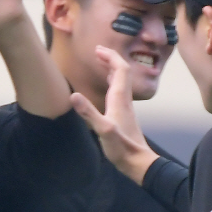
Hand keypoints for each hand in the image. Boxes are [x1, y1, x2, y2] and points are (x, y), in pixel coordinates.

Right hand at [69, 47, 156, 184]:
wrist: (137, 162)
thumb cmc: (121, 147)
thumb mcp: (102, 130)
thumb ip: (88, 113)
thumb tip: (73, 95)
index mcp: (119, 98)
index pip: (120, 69)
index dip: (110, 56)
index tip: (97, 49)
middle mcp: (124, 99)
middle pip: (122, 71)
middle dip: (110, 58)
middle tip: (97, 51)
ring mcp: (125, 106)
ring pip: (121, 80)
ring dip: (111, 68)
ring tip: (100, 62)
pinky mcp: (123, 114)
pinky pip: (118, 90)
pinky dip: (112, 82)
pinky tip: (107, 86)